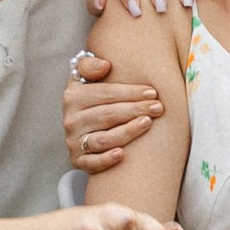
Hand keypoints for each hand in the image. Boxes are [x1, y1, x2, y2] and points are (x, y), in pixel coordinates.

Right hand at [63, 52, 164, 173]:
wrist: (83, 125)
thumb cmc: (94, 98)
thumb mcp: (85, 77)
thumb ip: (90, 65)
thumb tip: (105, 65)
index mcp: (73, 96)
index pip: (105, 93)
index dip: (129, 92)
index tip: (152, 92)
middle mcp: (71, 120)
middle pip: (107, 115)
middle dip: (134, 110)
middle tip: (158, 108)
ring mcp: (74, 142)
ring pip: (103, 139)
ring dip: (127, 131)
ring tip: (147, 123)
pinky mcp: (78, 161)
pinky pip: (92, 163)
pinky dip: (106, 159)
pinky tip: (123, 154)